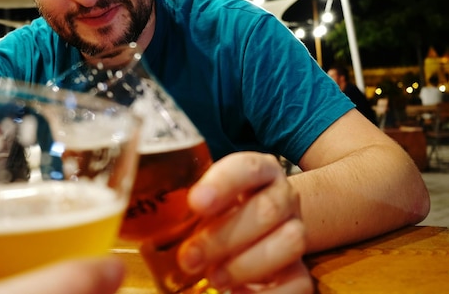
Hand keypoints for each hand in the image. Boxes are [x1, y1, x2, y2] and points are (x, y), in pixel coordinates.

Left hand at [177, 152, 312, 292]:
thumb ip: (187, 204)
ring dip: (246, 265)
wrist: (257, 228)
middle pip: (267, 210)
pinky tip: (238, 293)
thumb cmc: (221, 211)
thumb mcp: (205, 201)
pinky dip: (270, 293)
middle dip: (224, 238)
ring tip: (214, 277)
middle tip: (189, 258)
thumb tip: (147, 219)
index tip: (195, 202)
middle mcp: (282, 197)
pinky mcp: (300, 268)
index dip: (222, 184)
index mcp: (259, 171)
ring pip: (290, 242)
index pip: (247, 167)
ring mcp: (295, 230)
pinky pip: (299, 282)